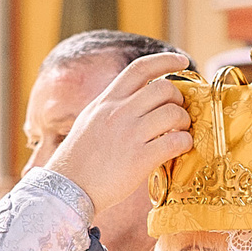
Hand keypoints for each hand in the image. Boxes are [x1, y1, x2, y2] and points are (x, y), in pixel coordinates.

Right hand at [46, 51, 193, 216]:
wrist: (67, 190)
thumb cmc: (78, 160)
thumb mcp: (89, 121)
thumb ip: (111, 107)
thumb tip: (134, 98)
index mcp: (106, 101)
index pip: (139, 68)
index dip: (164, 60)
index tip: (182, 61)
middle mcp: (118, 113)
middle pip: (163, 88)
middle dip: (179, 99)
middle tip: (179, 113)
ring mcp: (130, 135)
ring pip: (173, 113)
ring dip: (184, 122)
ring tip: (180, 133)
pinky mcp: (139, 160)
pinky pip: (175, 142)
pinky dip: (185, 143)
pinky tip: (181, 148)